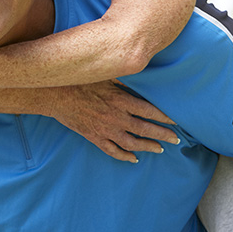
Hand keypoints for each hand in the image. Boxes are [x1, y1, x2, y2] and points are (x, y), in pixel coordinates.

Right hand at [51, 81, 179, 162]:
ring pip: (132, 144)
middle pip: (145, 130)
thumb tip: (140, 72)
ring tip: (160, 149)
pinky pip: (112, 151)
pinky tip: (134, 159)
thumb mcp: (106, 75)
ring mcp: (106, 130)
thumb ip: (125, 79)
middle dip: (163, 135)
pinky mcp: (95, 137)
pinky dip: (124, 156)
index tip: (176, 121)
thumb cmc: (81, 81)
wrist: (56, 95)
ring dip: (148, 147)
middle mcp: (116, 118)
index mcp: (121, 101)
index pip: (150, 111)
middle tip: (176, 139)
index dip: (165, 117)